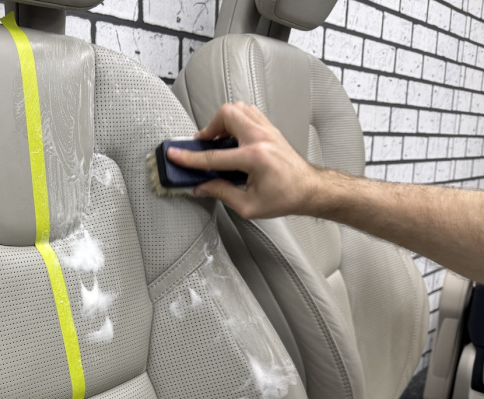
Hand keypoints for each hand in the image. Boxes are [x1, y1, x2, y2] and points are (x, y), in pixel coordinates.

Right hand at [166, 101, 321, 218]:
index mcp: (255, 158)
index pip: (214, 156)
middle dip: (210, 129)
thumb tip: (202, 187)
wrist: (309, 189)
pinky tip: (233, 138)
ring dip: (223, 122)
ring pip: (238, 108)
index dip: (190, 158)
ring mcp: (267, 130)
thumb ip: (222, 193)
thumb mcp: (249, 205)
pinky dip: (236, 121)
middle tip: (205, 144)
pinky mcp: (270, 129)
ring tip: (219, 140)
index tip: (174, 154)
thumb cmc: (285, 197)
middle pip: (227, 115)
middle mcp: (261, 138)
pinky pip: (248, 113)